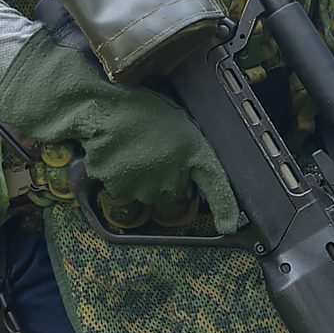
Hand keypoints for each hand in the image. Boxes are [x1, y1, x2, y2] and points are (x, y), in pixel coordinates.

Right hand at [0, 29, 239, 232]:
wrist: (104, 105)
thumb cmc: (143, 109)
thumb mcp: (179, 124)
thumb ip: (189, 154)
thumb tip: (191, 178)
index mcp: (194, 154)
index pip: (217, 187)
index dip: (226, 209)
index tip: (229, 227)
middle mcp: (174, 177)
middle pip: (172, 193)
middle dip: (166, 177)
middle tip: (153, 148)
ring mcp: (146, 186)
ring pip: (146, 193)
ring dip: (141, 177)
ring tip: (133, 147)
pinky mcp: (120, 189)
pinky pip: (123, 190)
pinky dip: (120, 176)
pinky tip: (118, 153)